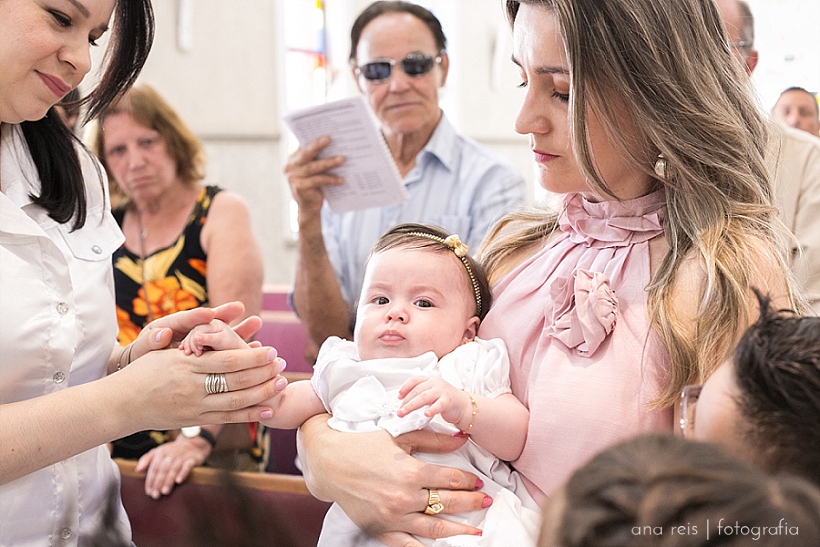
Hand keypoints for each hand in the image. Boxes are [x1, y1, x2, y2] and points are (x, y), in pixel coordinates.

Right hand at [113, 345, 286, 430]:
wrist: (120, 404)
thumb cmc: (143, 372)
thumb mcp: (164, 353)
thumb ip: (191, 345)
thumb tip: (214, 327)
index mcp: (187, 364)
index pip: (227, 360)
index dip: (252, 357)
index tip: (271, 350)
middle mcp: (192, 386)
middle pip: (236, 379)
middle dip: (263, 372)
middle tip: (283, 364)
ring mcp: (194, 406)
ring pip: (236, 401)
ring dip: (261, 392)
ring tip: (281, 384)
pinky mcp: (193, 420)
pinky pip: (227, 418)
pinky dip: (249, 415)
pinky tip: (267, 410)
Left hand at [130, 302, 260, 362]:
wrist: (143, 374)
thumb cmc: (142, 359)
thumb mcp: (142, 350)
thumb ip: (151, 341)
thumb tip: (164, 334)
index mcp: (172, 326)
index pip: (186, 319)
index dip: (197, 317)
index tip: (208, 313)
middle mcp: (191, 330)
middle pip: (210, 321)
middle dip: (224, 315)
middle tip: (238, 308)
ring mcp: (203, 341)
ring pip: (223, 333)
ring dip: (238, 329)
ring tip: (255, 322)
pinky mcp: (211, 354)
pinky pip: (227, 349)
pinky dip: (240, 347)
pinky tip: (256, 347)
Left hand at [135, 434, 211, 498]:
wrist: (193, 444)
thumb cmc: (172, 451)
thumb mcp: (159, 452)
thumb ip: (147, 459)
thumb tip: (137, 470)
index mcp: (161, 452)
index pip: (154, 467)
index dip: (150, 480)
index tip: (148, 491)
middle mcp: (171, 453)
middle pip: (163, 469)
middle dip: (158, 482)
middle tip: (155, 495)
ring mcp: (182, 455)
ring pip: (174, 469)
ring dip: (168, 480)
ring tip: (164, 491)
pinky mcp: (192, 459)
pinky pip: (187, 466)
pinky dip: (183, 473)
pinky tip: (179, 481)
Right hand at [284, 136, 344, 221]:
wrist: (309, 207)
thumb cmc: (315, 185)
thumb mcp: (315, 170)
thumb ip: (318, 158)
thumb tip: (337, 144)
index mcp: (293, 158)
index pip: (304, 145)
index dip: (314, 139)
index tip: (326, 132)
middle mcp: (290, 166)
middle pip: (306, 154)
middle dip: (318, 145)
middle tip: (330, 139)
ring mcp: (293, 177)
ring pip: (313, 167)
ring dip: (328, 162)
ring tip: (342, 159)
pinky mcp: (299, 188)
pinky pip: (317, 181)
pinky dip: (330, 179)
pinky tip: (341, 179)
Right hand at [298, 415, 489, 545]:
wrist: (328, 460)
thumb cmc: (363, 444)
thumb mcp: (399, 435)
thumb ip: (433, 439)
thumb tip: (461, 438)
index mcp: (410, 471)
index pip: (450, 479)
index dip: (468, 481)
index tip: (478, 482)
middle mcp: (404, 497)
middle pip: (448, 503)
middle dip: (471, 502)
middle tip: (486, 501)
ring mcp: (392, 517)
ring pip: (435, 529)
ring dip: (459, 529)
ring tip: (477, 529)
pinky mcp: (380, 530)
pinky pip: (408, 546)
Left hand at [397, 376, 471, 427]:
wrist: (465, 406)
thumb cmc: (447, 400)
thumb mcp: (432, 393)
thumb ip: (421, 394)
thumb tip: (404, 402)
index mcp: (430, 380)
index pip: (415, 380)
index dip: (405, 388)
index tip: (398, 397)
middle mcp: (435, 383)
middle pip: (417, 390)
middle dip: (405, 401)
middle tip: (398, 411)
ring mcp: (442, 391)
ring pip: (424, 397)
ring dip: (411, 405)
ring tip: (404, 413)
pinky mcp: (448, 400)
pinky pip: (438, 405)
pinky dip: (431, 409)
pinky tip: (426, 414)